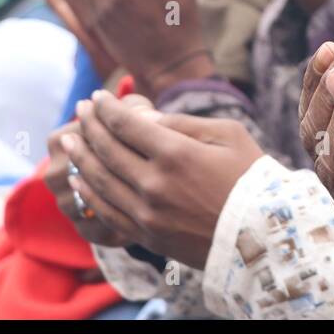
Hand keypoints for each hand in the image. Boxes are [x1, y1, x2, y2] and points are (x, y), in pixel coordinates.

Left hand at [62, 91, 262, 267]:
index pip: (126, 125)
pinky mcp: (146, 236)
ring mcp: (147, 214)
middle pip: (107, 149)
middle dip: (89, 125)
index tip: (98, 96)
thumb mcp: (228, 136)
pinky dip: (89, 191)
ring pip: (100, 180)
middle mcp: (154, 184)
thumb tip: (145, 119)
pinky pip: (106, 211)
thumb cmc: (251, 179)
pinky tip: (80, 178)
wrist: (263, 237)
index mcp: (176, 154)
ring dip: (81, 156)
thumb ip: (183, 124)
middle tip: (81, 108)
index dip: (107, 108)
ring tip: (70, 139)